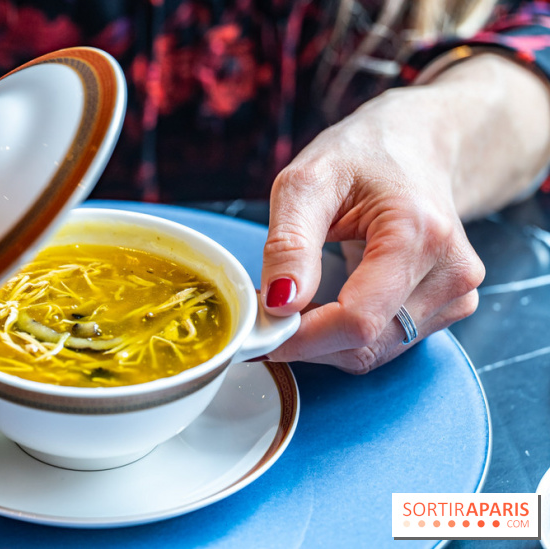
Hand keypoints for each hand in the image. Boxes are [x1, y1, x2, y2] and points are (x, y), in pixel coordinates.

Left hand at [259, 84, 487, 372]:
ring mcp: (457, 295)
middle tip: (264, 310)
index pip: (357, 320)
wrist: (418, 145)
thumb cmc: (362, 155)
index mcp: (419, 234)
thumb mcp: (306, 182)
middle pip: (363, 344)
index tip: (254, 331)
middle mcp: (450, 273)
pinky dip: (344, 336)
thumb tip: (279, 306)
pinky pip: (384, 345)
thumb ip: (290, 244)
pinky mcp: (451, 308)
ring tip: (296, 297)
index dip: (299, 338)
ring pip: (371, 353)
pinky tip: (327, 302)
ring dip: (322, 341)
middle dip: (304, 339)